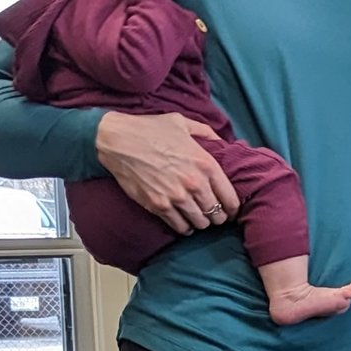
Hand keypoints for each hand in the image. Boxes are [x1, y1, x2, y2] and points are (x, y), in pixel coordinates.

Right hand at [94, 112, 239, 233]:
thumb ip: (206, 133)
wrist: (117, 139)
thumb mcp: (183, 122)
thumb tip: (223, 142)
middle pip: (217, 213)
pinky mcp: (158, 206)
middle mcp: (194, 183)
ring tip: (199, 220)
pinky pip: (180, 227)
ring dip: (201, 223)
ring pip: (200, 223)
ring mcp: (176, 197)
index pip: (230, 198)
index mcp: (206, 164)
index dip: (233, 208)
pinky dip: (184, 228)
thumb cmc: (150, 129)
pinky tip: (184, 224)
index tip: (231, 210)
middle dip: (218, 216)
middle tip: (214, 215)